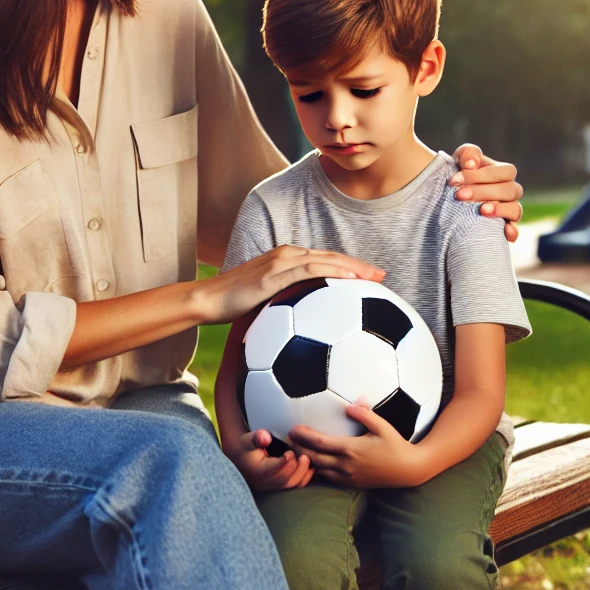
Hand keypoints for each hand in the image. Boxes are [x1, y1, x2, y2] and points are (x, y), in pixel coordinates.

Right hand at [200, 245, 384, 324]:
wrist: (207, 300)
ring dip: (353, 267)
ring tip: (376, 277)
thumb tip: (301, 334)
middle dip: (358, 264)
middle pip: (330, 257)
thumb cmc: (231, 306)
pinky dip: (334, 272)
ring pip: (325, 259)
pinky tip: (352, 280)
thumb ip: (283, 311)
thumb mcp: (263, 306)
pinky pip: (311, 269)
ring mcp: (280, 261)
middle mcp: (286, 255)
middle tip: (382, 276)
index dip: (348, 267)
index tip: (370, 279)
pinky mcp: (274, 272)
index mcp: (285, 260)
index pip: (323, 261)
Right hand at [227, 427, 314, 491]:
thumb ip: (257, 437)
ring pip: (291, 485)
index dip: (285, 462)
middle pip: (285, 480)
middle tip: (304, 456)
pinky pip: (294, 486)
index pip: (273, 470)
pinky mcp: (279, 487)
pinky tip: (309, 466)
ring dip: (303, 473)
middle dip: (297, 468)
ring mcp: (272, 487)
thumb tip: (265, 438)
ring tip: (307, 459)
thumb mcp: (249, 439)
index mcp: (256, 472)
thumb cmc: (247, 447)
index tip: (290, 452)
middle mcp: (264, 483)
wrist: (242, 458)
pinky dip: (305, 477)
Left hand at [287, 404, 423, 488]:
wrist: (408, 470)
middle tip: (287, 439)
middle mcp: (345, 465)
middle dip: (298, 448)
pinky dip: (317, 471)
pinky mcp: (351, 484)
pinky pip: (328, 478)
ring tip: (295, 451)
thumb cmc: (395, 445)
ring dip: (305, 461)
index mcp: (350, 449)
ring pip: (319, 470)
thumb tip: (350, 405)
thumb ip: (364, 414)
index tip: (293, 428)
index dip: (304, 436)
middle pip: (314, 458)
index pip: (320, 442)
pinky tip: (312, 465)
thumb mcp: (382, 426)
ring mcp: (347, 477)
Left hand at [449, 144, 523, 242]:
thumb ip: (468, 154)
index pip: (505, 172)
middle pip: (510, 190)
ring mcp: (508, 211)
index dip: (482, 175)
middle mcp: (509, 192)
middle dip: (484, 192)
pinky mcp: (502, 229)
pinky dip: (512, 232)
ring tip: (481, 210)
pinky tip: (505, 232)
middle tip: (459, 195)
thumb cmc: (459, 174)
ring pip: (515, 210)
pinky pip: (514, 232)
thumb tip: (472, 164)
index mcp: (503, 173)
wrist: (448, 198)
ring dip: (500, 210)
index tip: (455, 180)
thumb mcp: (460, 160)